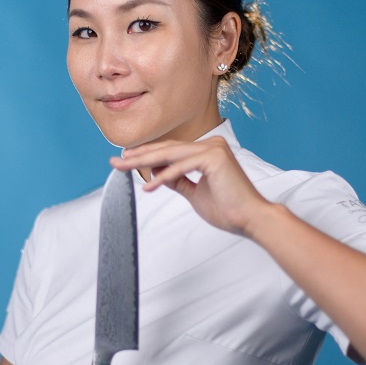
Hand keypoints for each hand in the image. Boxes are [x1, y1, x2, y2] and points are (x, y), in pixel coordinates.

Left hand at [111, 136, 273, 236]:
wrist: (250, 219)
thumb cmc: (227, 209)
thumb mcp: (194, 193)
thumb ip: (177, 181)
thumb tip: (156, 174)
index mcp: (207, 151)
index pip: (170, 151)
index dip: (146, 156)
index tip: (124, 161)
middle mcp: (211, 145)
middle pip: (167, 150)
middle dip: (139, 157)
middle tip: (115, 161)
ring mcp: (213, 149)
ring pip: (170, 155)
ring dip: (144, 163)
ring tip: (124, 169)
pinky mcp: (214, 158)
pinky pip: (181, 167)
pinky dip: (163, 177)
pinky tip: (148, 186)